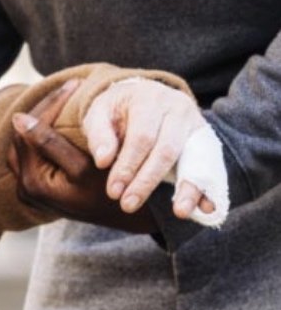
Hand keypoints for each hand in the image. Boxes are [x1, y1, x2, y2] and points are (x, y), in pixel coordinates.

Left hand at [9, 80, 157, 233]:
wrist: (131, 218)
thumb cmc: (112, 193)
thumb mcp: (84, 166)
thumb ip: (50, 142)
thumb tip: (17, 118)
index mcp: (34, 183)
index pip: (29, 134)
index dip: (49, 106)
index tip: (72, 85)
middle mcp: (26, 189)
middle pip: (24, 138)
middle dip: (43, 110)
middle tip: (65, 88)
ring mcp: (31, 190)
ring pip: (28, 145)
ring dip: (43, 121)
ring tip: (63, 99)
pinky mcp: (41, 188)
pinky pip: (35, 153)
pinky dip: (46, 135)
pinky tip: (62, 119)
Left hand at [83, 78, 213, 218]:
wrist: (142, 96)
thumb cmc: (117, 110)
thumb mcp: (99, 113)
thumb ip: (98, 134)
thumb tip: (103, 162)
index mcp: (149, 98)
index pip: (141, 137)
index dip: (127, 166)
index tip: (113, 192)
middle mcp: (178, 108)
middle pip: (166, 150)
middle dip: (147, 181)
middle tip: (128, 205)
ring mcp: (196, 124)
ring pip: (196, 158)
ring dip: (188, 188)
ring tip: (179, 212)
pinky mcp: (206, 140)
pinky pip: (211, 166)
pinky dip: (207, 188)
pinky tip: (206, 208)